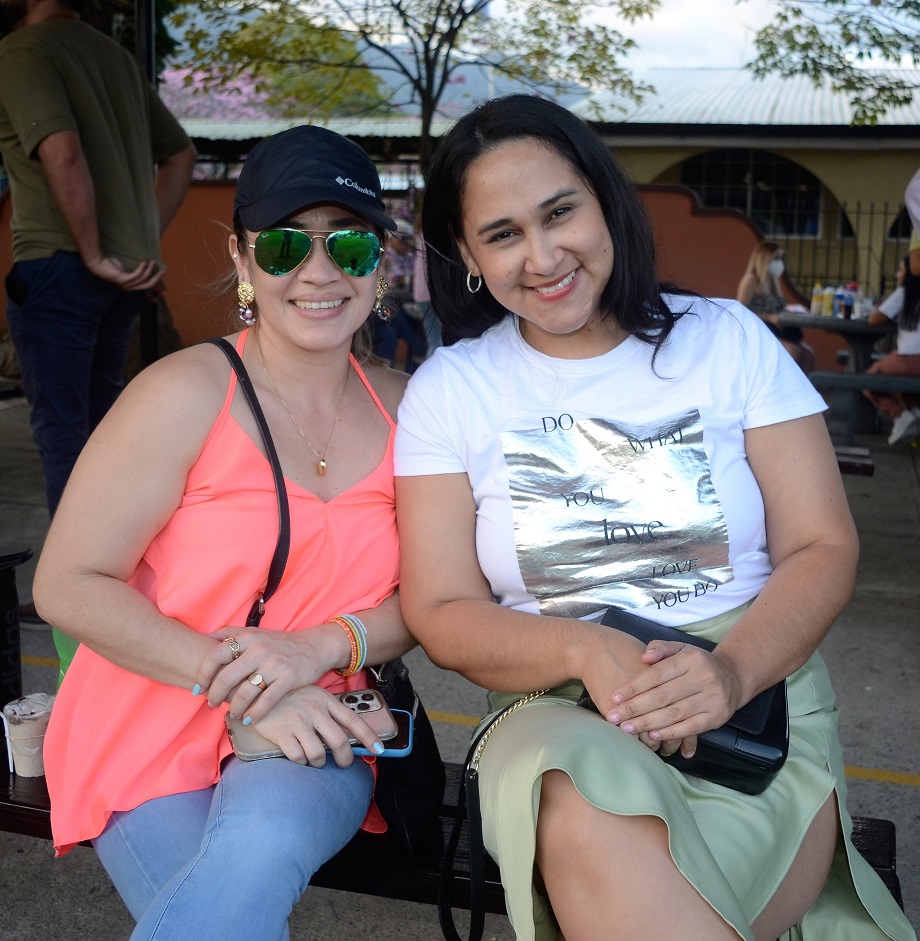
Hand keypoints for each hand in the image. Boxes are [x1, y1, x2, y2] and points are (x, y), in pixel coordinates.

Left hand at [84, 255, 162, 290]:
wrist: (98, 262)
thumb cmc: (112, 263)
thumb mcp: (128, 267)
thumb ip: (138, 269)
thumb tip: (150, 265)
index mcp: (131, 286)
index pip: (145, 292)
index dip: (155, 291)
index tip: (164, 292)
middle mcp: (128, 287)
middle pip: (147, 285)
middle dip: (156, 279)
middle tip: (163, 271)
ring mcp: (125, 285)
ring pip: (142, 280)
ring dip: (149, 270)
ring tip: (152, 261)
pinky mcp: (122, 280)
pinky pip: (136, 276)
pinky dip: (141, 269)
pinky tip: (143, 262)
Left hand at [194, 626, 342, 722]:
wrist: (314, 647)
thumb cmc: (279, 643)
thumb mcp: (255, 632)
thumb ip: (230, 633)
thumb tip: (203, 637)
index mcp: (248, 637)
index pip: (216, 655)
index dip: (202, 674)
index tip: (197, 688)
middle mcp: (260, 649)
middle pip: (226, 677)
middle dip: (215, 695)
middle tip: (212, 704)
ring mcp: (274, 664)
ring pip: (245, 692)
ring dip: (234, 707)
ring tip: (233, 712)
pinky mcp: (288, 678)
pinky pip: (265, 702)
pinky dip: (254, 714)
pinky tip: (249, 719)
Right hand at [244, 685, 384, 767]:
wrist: (256, 690)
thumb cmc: (288, 696)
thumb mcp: (312, 696)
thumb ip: (328, 712)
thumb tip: (347, 735)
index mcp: (325, 700)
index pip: (352, 720)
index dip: (368, 736)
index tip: (378, 750)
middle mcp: (314, 711)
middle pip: (339, 742)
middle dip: (345, 759)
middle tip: (344, 764)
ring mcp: (298, 722)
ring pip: (318, 754)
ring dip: (319, 763)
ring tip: (316, 761)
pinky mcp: (281, 733)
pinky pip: (298, 757)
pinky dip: (301, 763)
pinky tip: (299, 757)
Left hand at [604, 641, 741, 745]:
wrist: (733, 676)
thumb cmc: (697, 663)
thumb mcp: (681, 648)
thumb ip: (661, 648)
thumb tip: (644, 657)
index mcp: (690, 659)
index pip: (656, 674)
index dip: (633, 687)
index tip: (615, 697)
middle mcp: (703, 678)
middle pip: (662, 696)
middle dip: (635, 708)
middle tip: (614, 717)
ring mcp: (711, 699)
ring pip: (673, 714)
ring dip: (647, 723)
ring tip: (627, 728)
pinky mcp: (716, 717)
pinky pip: (689, 728)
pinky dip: (669, 733)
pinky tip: (652, 735)